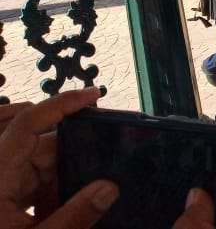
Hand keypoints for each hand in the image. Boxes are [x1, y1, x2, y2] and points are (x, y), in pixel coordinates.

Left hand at [0, 87, 120, 228]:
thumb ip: (75, 217)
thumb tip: (108, 188)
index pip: (29, 123)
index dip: (62, 105)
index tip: (93, 96)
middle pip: (41, 149)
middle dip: (73, 160)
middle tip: (102, 180)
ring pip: (39, 170)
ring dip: (62, 184)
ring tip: (77, 208)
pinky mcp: (2, 205)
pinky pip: (31, 189)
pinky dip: (51, 199)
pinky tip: (59, 217)